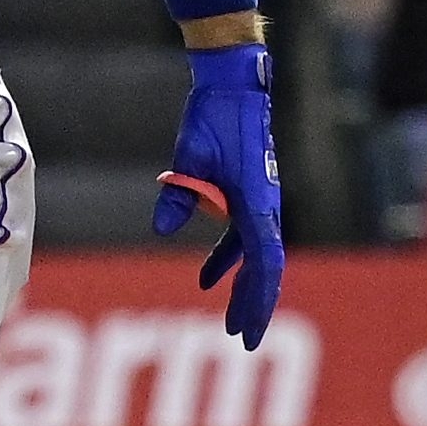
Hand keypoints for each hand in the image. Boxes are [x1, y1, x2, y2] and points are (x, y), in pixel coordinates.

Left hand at [153, 43, 283, 350]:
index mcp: (256, 203)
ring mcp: (259, 202)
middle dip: (254, 305)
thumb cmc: (214, 117)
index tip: (244, 328)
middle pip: (264, 269)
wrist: (233, 86)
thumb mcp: (190, 154)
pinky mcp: (248, 194)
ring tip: (227, 320)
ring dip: (242, 286)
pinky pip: (240, 236)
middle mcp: (265, 207)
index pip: (263, 263)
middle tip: (241, 339)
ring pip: (255, 256)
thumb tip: (161, 229)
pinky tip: (207, 278)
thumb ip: (178, 193)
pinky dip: (225, 258)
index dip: (255, 299)